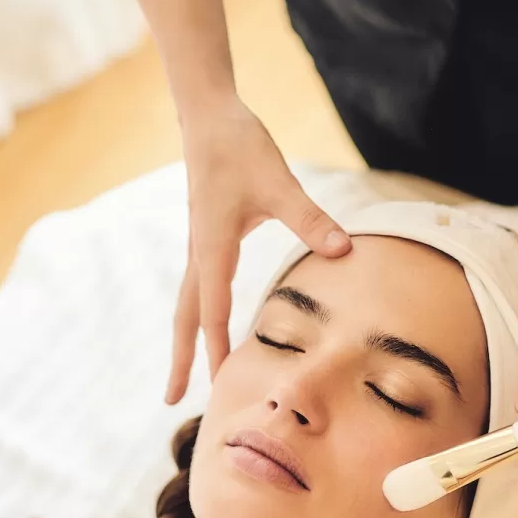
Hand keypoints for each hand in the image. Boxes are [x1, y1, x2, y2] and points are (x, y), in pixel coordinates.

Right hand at [166, 101, 350, 402]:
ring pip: (189, 304)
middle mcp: (200, 253)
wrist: (209, 116)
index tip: (219, 386)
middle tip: (173, 401)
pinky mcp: (206, 237)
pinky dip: (200, 315)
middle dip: (182, 359)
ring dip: (187, 339)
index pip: (213, 312)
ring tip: (185, 374)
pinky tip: (210, 324)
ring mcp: (200, 247)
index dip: (217, 350)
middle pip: (186, 318)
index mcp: (212, 248)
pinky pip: (200, 288)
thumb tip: (343, 249)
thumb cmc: (240, 146)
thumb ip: (311, 219)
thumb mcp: (280, 182)